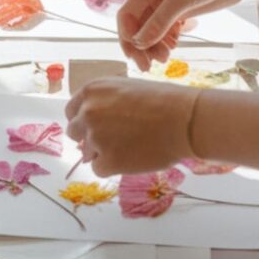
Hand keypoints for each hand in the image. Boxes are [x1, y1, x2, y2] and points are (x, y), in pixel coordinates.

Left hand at [65, 77, 197, 175]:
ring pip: (87, 153)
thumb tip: (90, 129)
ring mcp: (95, 138)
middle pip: (74, 132)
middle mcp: (88, 113)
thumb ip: (104, 104)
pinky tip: (133, 158)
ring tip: (132, 146)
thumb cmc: (165, 102)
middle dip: (89, 137)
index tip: (94, 127)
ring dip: (103, 153)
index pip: (72, 111)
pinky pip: (99, 169)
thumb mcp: (127, 90)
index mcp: (92, 91)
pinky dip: (113, 168)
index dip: (83, 121)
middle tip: (113, 140)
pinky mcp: (106, 161)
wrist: (186, 120)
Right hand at [117, 0, 252, 69]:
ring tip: (166, 59)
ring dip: (155, 46)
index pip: (127, 14)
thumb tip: (138, 43)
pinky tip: (173, 48)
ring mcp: (167, 2)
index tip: (136, 55)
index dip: (128, 36)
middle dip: (142, 46)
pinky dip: (167, 41)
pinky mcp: (182, 10)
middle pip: (138, 26)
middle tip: (147, 66)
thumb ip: (160, 21)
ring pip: (152, 31)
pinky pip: (166, 31)